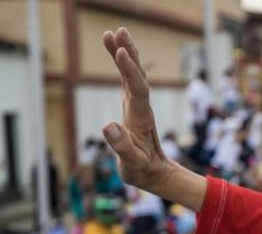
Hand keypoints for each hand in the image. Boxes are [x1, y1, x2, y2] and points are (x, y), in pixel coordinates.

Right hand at [101, 28, 170, 192]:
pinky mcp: (132, 106)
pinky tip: (115, 51)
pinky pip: (127, 80)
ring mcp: (137, 105)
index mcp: (141, 119)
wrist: (155, 173)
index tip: (123, 52)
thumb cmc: (142, 170)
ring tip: (113, 33)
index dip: (130, 71)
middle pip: (137, 75)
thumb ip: (121, 145)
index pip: (137, 89)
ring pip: (132, 74)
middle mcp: (141, 107)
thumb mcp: (132, 162)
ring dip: (124, 53)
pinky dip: (121, 65)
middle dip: (128, 53)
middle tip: (118, 31)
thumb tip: (107, 125)